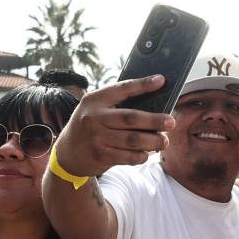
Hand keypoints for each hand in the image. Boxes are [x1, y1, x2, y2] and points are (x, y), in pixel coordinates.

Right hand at [51, 75, 174, 179]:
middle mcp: (94, 118)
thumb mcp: (95, 109)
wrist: (67, 153)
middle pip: (131, 118)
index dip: (143, 85)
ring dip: (153, 141)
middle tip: (170, 122)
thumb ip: (116, 104)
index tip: (161, 81)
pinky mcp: (101, 156)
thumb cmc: (89, 126)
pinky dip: (142, 155)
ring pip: (133, 140)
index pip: (122, 89)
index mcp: (94, 100)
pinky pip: (128, 157)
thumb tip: (152, 102)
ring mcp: (97, 138)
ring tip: (164, 141)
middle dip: (154, 120)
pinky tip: (147, 153)